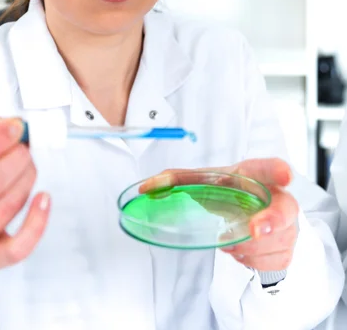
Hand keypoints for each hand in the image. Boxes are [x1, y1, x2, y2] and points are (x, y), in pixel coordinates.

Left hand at [141, 158, 298, 271]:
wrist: (250, 214)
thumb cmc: (229, 192)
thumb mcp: (204, 182)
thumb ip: (176, 179)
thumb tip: (145, 188)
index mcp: (255, 175)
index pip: (270, 168)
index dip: (277, 171)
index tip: (284, 175)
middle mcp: (277, 198)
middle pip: (284, 209)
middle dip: (272, 220)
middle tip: (257, 228)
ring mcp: (286, 225)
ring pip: (272, 241)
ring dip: (246, 246)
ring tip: (230, 237)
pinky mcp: (285, 250)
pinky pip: (269, 262)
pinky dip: (249, 259)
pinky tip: (240, 249)